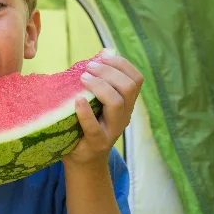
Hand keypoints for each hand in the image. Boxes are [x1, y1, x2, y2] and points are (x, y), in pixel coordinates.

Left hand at [66, 50, 143, 166]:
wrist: (84, 160)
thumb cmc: (87, 125)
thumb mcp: (97, 102)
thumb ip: (101, 81)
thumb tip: (103, 52)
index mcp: (126, 104)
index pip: (136, 79)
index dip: (122, 64)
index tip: (102, 57)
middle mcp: (124, 116)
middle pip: (129, 88)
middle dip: (109, 72)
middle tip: (88, 67)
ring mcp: (112, 130)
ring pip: (117, 103)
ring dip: (100, 86)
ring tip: (83, 78)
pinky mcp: (96, 143)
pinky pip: (94, 127)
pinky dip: (86, 112)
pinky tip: (77, 100)